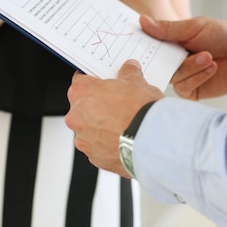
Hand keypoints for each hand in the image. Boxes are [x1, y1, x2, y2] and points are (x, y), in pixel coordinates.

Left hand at [65, 59, 163, 177]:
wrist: (150, 141)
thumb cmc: (139, 111)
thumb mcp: (137, 82)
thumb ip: (129, 74)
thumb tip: (129, 69)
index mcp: (81, 92)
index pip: (81, 80)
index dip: (94, 80)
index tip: (103, 82)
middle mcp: (76, 116)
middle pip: (83, 106)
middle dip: (98, 104)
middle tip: (118, 103)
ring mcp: (83, 139)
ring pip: (89, 128)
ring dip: (101, 126)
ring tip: (123, 124)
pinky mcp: (94, 157)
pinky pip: (98, 147)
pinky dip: (108, 143)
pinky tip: (123, 139)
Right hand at [140, 15, 226, 99]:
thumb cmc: (220, 35)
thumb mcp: (193, 27)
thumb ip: (168, 29)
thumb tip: (143, 20)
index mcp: (168, 43)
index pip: (148, 47)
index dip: (142, 46)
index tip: (139, 43)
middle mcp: (171, 61)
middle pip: (157, 65)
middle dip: (168, 59)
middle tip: (182, 51)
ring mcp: (181, 77)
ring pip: (172, 77)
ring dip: (191, 67)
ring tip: (208, 56)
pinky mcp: (191, 90)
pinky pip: (184, 88)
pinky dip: (197, 77)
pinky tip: (211, 68)